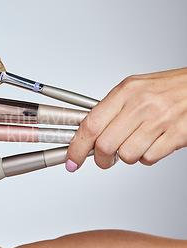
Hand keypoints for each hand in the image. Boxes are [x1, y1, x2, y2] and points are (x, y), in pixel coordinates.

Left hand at [65, 67, 186, 171]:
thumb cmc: (168, 88)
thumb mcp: (134, 89)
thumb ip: (111, 109)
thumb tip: (87, 134)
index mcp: (126, 91)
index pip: (90, 124)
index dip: (76, 147)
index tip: (72, 159)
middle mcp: (141, 104)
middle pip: (105, 145)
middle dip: (101, 158)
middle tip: (104, 159)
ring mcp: (161, 119)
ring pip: (127, 155)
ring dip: (127, 156)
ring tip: (136, 143)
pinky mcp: (178, 134)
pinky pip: (149, 158)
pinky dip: (147, 157)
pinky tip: (153, 143)